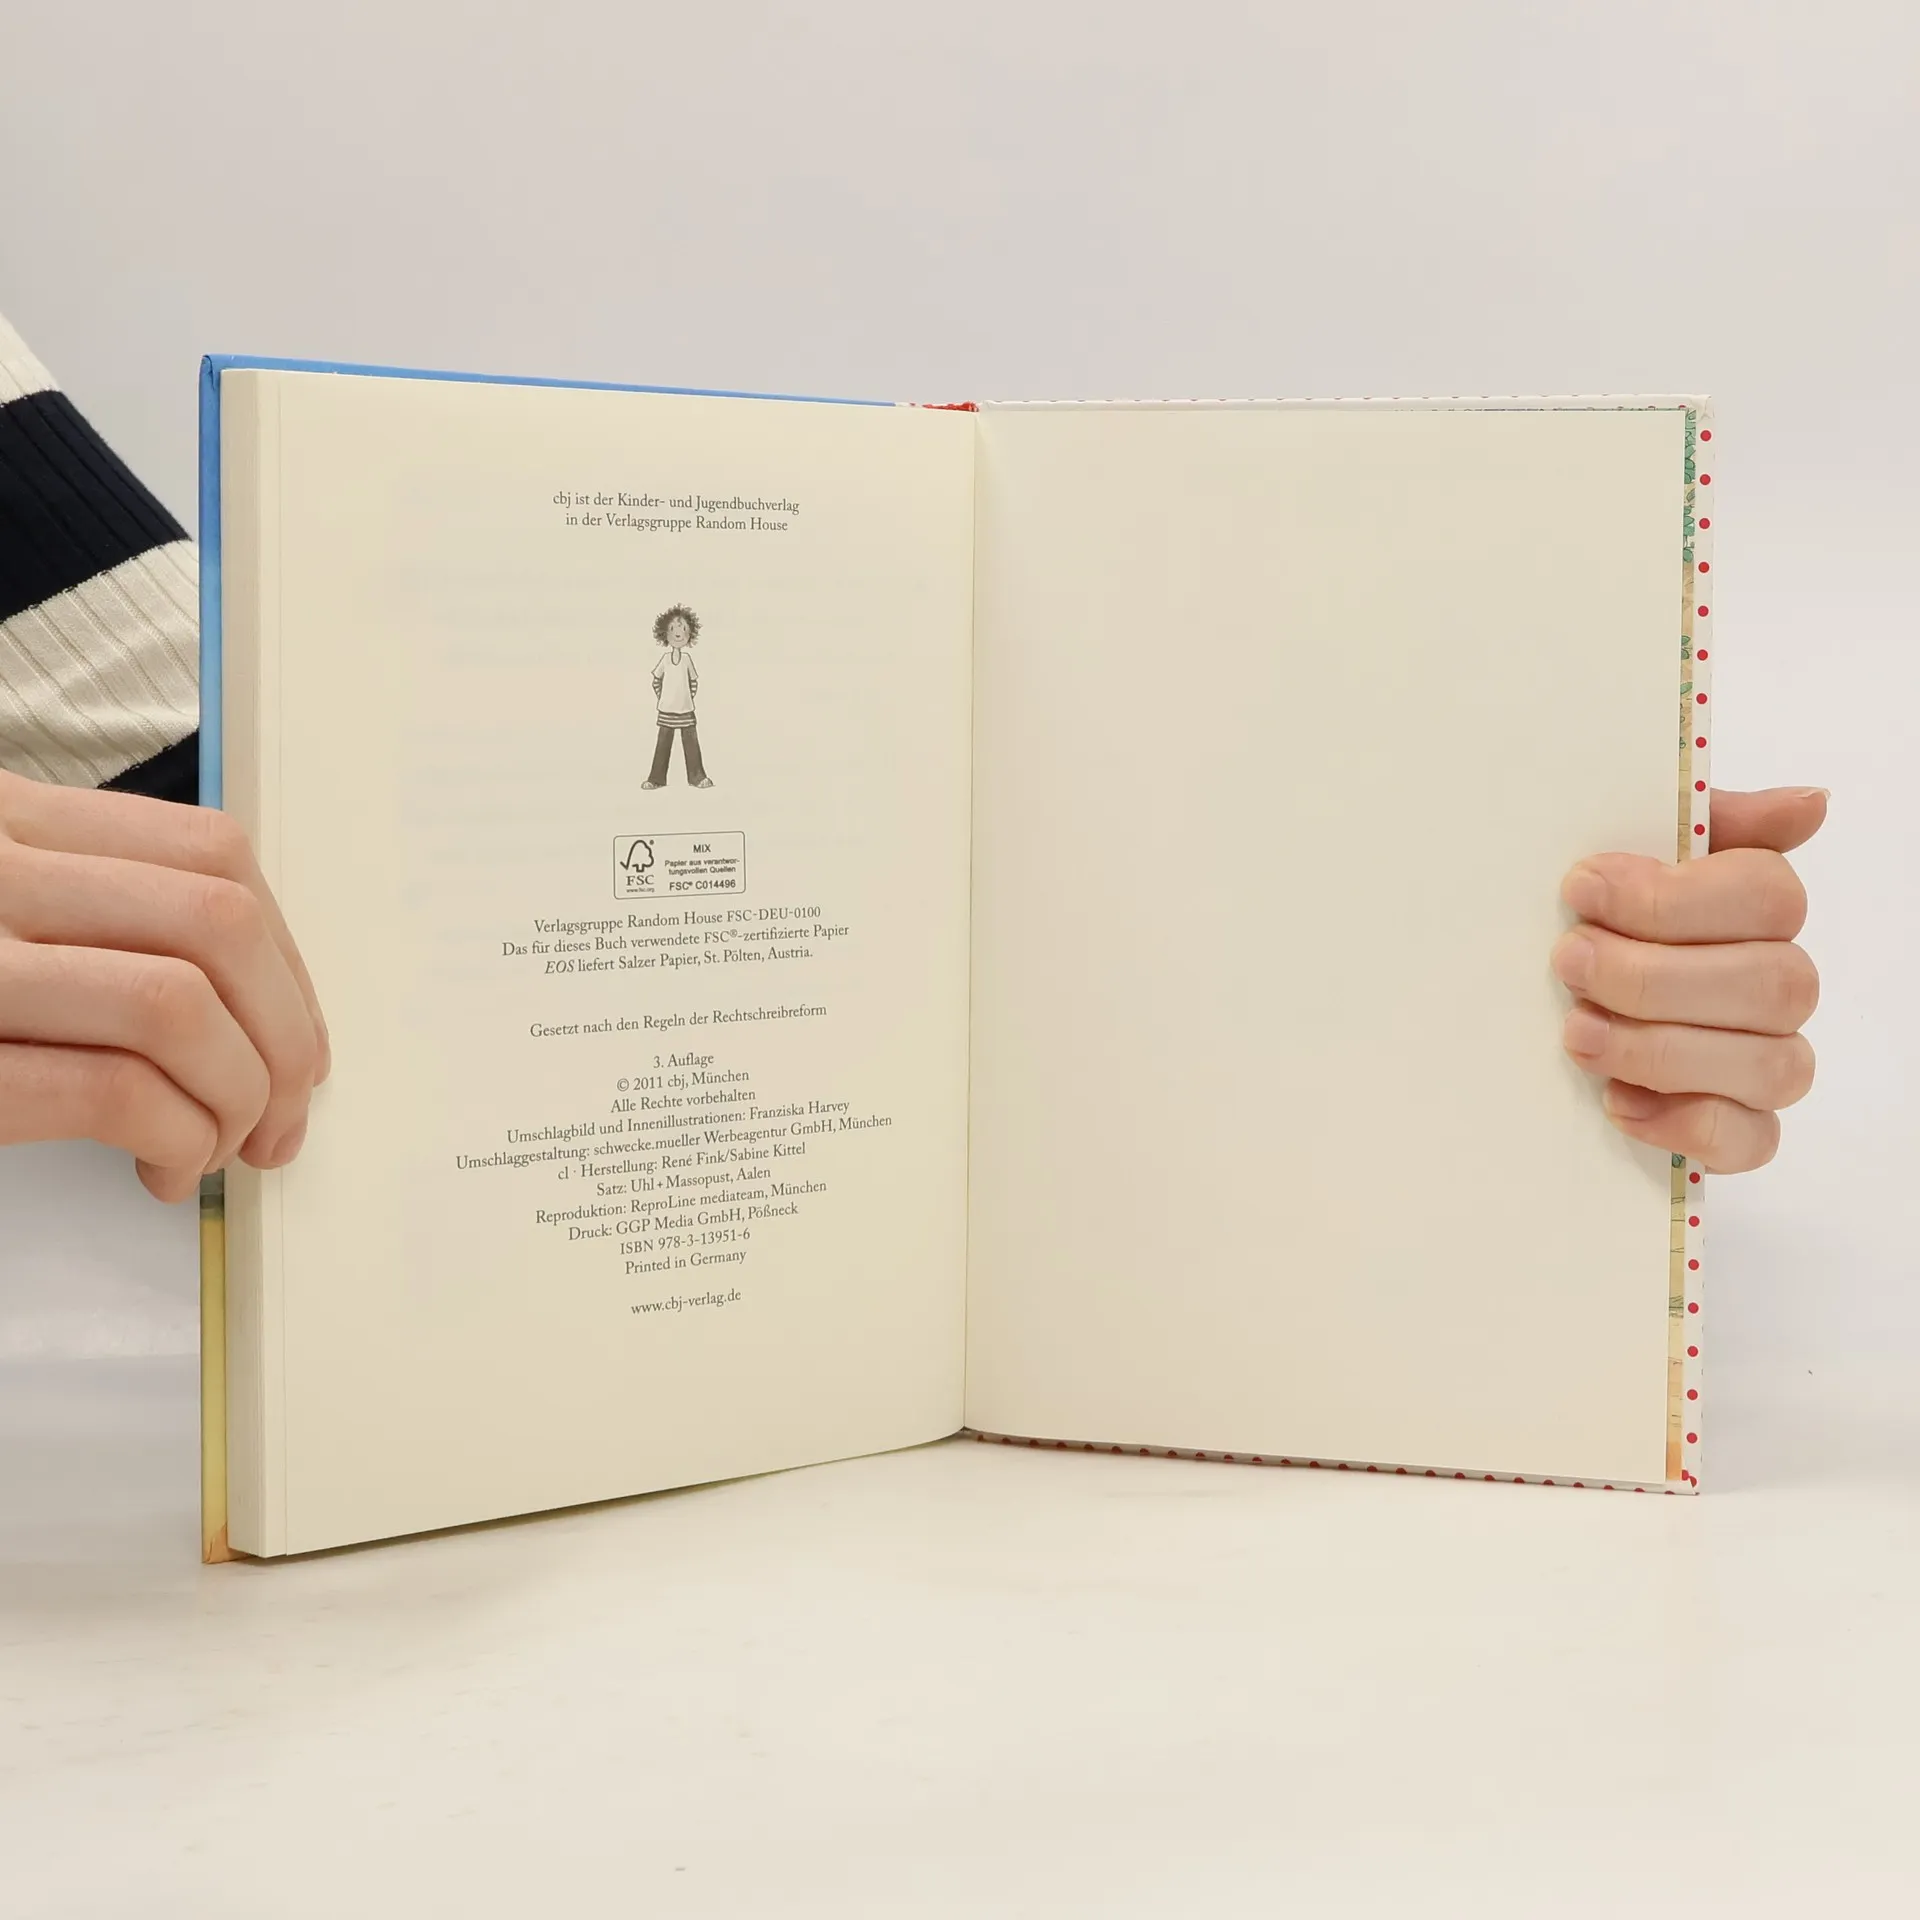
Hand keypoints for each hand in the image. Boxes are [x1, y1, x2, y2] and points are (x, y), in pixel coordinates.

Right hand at [0, 771, 329, 1203]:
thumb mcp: (1, 907)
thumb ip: (90, 915)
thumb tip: (253, 1000)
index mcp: (7, 818)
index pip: (213, 857)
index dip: (286, 959)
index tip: (297, 1036)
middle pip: (220, 926)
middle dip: (286, 1034)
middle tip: (284, 1116)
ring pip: (180, 1005)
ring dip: (238, 1095)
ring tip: (219, 1147)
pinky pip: (112, 1088)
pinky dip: (176, 1138)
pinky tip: (163, 1167)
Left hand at [1553, 786, 1825, 1173]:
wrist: (1545, 996)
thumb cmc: (1596, 918)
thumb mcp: (1629, 853)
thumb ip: (1707, 820)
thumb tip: (1810, 804)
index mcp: (1758, 909)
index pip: (1767, 896)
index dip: (1671, 896)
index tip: (1580, 888)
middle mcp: (1779, 984)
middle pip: (1770, 984)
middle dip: (1653, 976)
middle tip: (1569, 961)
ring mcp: (1769, 1060)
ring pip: (1769, 1065)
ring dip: (1660, 1049)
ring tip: (1577, 1033)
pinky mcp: (1742, 1128)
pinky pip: (1752, 1140)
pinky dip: (1684, 1124)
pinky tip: (1617, 1102)